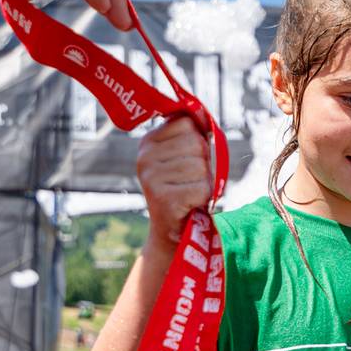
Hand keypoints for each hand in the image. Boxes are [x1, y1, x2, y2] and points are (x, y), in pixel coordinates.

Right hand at [137, 115, 212, 250]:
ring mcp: (152, 178)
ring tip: (191, 193)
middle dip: (204, 164)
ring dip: (205, 183)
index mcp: (148, 142)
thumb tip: (203, 116)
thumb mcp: (182, 158)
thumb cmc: (185, 191)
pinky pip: (202, 187)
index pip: (187, 123)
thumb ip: (190, 135)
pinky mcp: (163, 199)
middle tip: (191, 182)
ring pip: (201, 166)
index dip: (198, 142)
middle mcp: (145, 158)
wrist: (172, 234)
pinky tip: (191, 204)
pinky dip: (204, 198)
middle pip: (197, 144)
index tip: (188, 161)